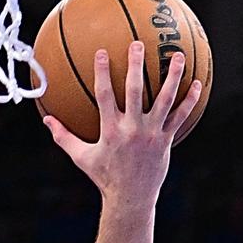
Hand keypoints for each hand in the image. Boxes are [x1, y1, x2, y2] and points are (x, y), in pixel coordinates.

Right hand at [43, 41, 202, 210]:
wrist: (130, 198)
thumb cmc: (104, 177)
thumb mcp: (81, 157)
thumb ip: (63, 136)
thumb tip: (46, 120)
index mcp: (110, 130)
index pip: (104, 95)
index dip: (103, 72)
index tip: (103, 52)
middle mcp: (132, 129)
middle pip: (134, 90)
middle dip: (136, 65)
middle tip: (138, 44)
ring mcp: (151, 134)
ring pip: (164, 99)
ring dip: (172, 76)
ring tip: (177, 55)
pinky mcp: (166, 140)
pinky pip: (180, 116)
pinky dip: (189, 100)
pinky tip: (197, 84)